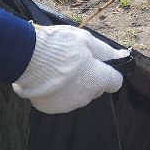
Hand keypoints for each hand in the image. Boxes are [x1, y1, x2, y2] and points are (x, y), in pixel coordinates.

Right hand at [12, 24, 128, 113]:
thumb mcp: (86, 40)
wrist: (26, 57)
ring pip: (76, 95)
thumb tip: (124, 56)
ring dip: (71, 85)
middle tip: (73, 61)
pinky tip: (46, 78)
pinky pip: (58, 100)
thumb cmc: (59, 46)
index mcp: (97, 80)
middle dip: (88, 76)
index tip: (97, 62)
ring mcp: (67, 105)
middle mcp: (86, 97)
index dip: (108, 71)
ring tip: (56, 68)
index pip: (114, 82)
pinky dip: (55, 91)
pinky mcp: (50, 109)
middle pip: (94, 88)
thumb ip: (106, 51)